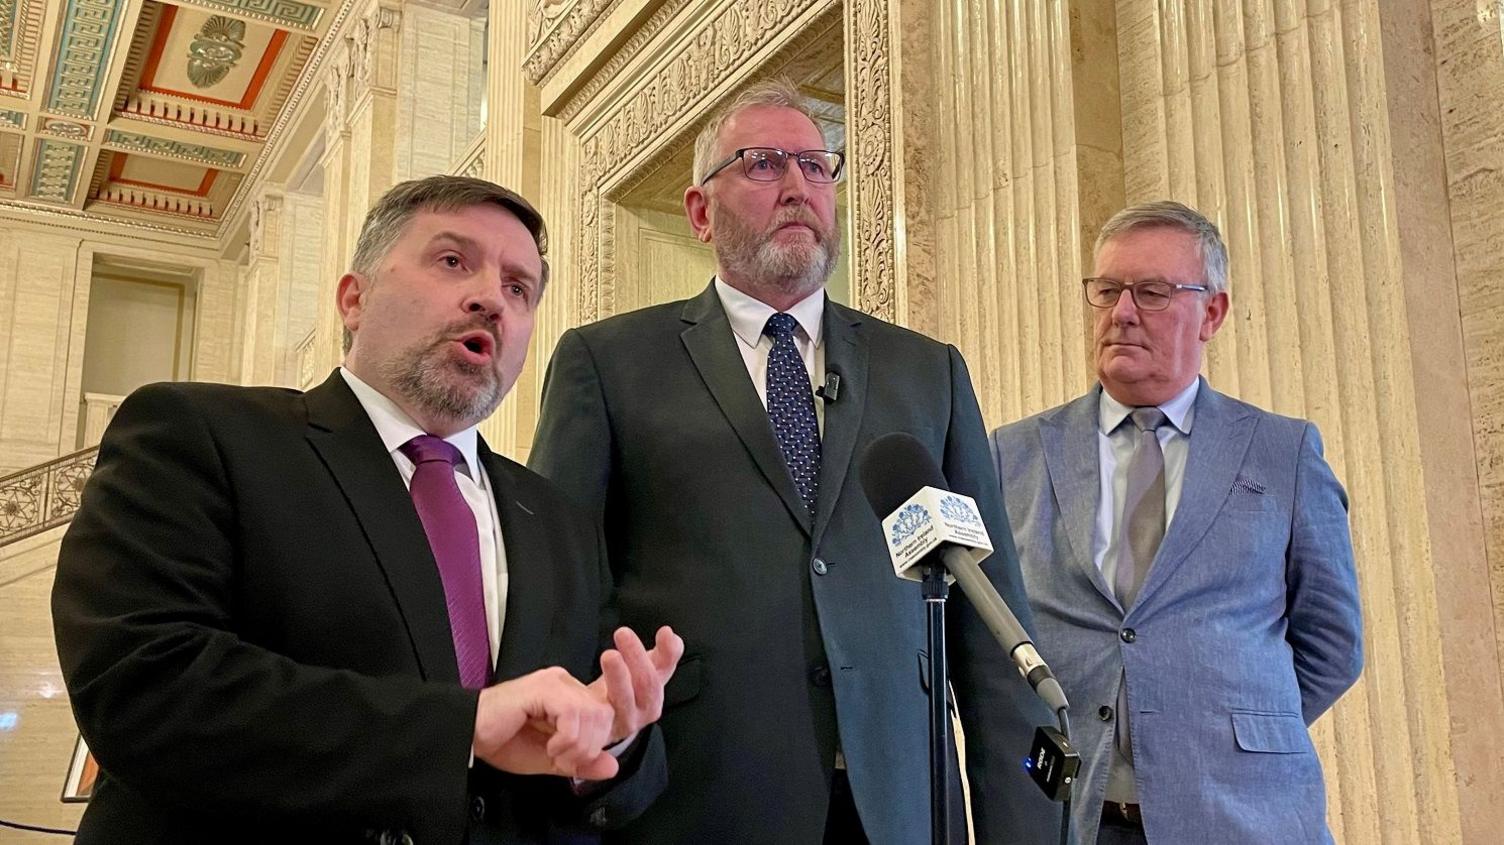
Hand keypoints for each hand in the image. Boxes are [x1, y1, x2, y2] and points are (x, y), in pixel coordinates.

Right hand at [472, 667, 618, 779]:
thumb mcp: (551, 760)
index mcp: (570, 697)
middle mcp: (566, 684)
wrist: (468, 734)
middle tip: (564, 760)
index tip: (572, 762)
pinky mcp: (543, 688)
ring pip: (594, 713)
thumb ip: (581, 762)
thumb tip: (612, 767)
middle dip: (589, 747)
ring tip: (555, 754)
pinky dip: (566, 738)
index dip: (596, 745)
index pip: (607, 716)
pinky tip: (549, 746)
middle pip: (606, 715)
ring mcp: (555, 683)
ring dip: (578, 745)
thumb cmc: (503, 741)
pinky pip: (573, 713)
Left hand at [591, 626, 684, 744]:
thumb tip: (670, 634)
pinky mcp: (605, 733)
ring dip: (619, 676)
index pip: (666, 667)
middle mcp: (646, 708)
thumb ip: (659, 654)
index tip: (665, 632)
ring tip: (609, 655)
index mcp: (656, 688)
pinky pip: (601, 716)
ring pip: (626, 699)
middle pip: (648, 684)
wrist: (600, 724)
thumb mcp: (640, 669)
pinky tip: (582, 687)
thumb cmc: (620, 690)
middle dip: (637, 656)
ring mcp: (627, 721)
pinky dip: (594, 700)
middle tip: (623, 633)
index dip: (668, 651)